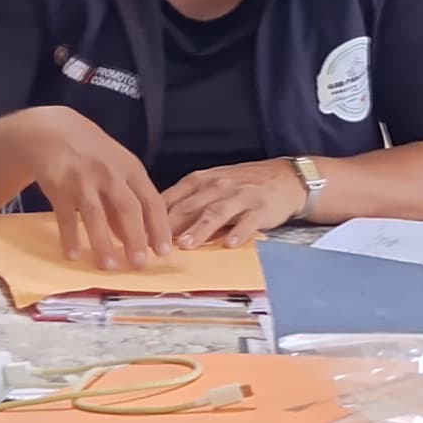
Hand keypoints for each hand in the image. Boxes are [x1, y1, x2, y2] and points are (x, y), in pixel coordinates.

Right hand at [24, 111, 173, 271]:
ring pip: (96, 215)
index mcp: (130, 168)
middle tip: (139, 264)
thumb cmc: (90, 153)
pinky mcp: (58, 186)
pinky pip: (65, 216)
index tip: (163, 251)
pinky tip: (74, 254)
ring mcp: (82, 179)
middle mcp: (109, 172)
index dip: (159, 227)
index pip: (152, 200)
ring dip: (103, 243)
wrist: (51, 131)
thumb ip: (124, 200)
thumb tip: (131, 238)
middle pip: (127, 208)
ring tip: (109, 266)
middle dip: (135, 238)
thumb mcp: (115, 168)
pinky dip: (70, 237)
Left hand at [163, 160, 312, 251]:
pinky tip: (230, 244)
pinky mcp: (260, 208)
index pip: (171, 197)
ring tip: (186, 245)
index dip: (152, 216)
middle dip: (170, 225)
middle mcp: (217, 186)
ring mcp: (239, 197)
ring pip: (215, 212)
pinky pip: (248, 222)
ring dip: (199, 229)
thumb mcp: (211, 185)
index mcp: (200, 181)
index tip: (137, 234)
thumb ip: (186, 202)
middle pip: (189, 206)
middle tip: (153, 244)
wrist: (285, 177)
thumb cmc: (242, 184)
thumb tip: (153, 224)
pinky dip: (239, 233)